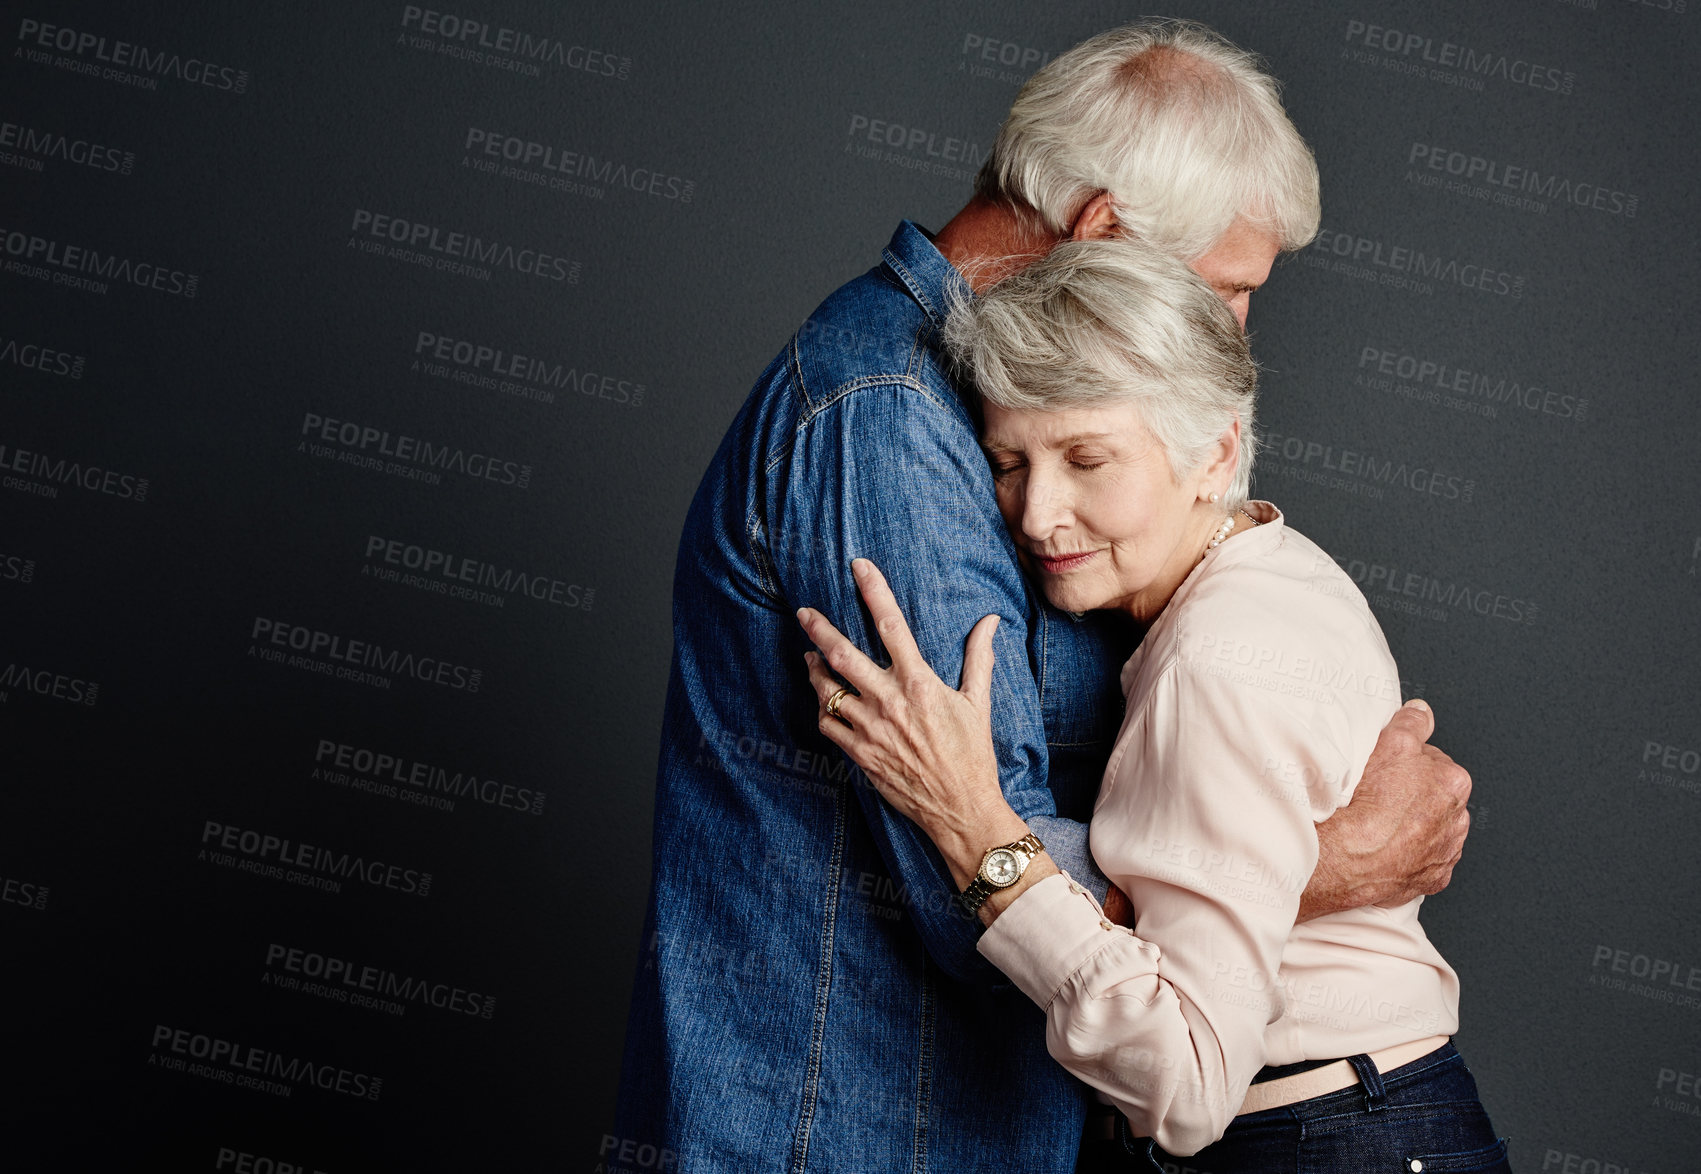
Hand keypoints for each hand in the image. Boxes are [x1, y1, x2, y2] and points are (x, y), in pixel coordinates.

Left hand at [796, 558, 1026, 890]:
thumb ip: (978, 657)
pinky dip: (824, 709)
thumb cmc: (972, 754)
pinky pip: (829, 724)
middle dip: (819, 629)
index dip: (873, 591)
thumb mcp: (978, 702)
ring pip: (829, 690)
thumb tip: (991, 620)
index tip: (858, 567)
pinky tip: (826, 701)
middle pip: (843, 655)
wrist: (960, 809)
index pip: (891, 625)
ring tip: (811, 657)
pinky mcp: (860, 754)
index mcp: (919, 683)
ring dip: (816, 670)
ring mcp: (871, 730)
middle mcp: (890, 702)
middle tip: (803, 612)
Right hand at [1300, 699, 1470, 920]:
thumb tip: (1421, 712)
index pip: (1433, 763)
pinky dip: (1408, 856)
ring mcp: (1446, 851)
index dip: (1407, 764)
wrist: (1354, 855)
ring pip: (1431, 830)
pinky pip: (1423, 862)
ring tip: (1381, 823)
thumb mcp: (1392, 743)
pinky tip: (1386, 848)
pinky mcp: (1432, 879)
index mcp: (1454, 783)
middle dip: (1414, 796)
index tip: (1388, 770)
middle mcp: (1458, 819)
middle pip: (1434, 798)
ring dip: (1413, 826)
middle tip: (1382, 795)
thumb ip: (1412, 723)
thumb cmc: (1372, 802)